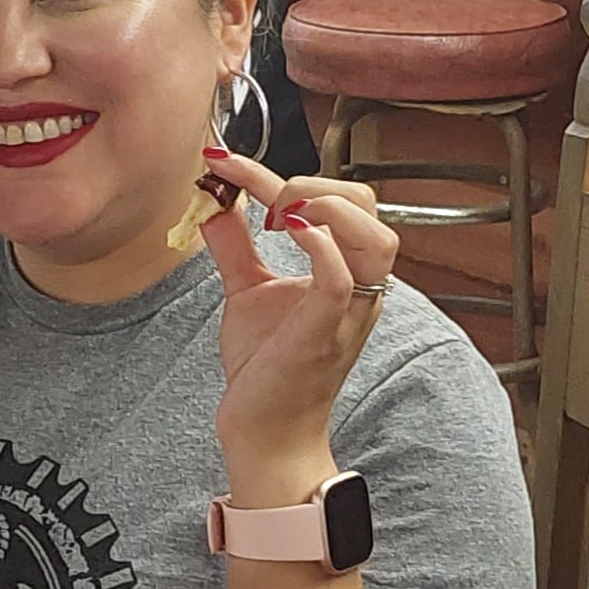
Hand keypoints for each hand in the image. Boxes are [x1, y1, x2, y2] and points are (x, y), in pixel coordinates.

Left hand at [198, 152, 398, 500]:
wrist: (262, 428)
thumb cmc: (266, 365)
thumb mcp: (247, 289)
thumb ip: (234, 243)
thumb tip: (213, 199)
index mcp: (346, 271)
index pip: (334, 202)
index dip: (278, 171)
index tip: (223, 161)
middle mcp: (358, 287)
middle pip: (369, 209)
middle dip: (315, 184)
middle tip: (264, 197)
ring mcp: (348, 310)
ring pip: (375, 238)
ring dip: (325, 208)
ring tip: (279, 211)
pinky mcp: (327, 331)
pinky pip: (343, 277)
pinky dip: (322, 244)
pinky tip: (288, 229)